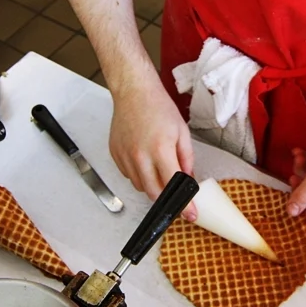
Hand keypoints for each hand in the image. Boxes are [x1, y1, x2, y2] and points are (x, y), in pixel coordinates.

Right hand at [109, 76, 196, 219]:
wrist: (134, 92)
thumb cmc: (158, 108)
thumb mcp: (181, 132)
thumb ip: (186, 159)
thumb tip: (188, 180)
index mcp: (160, 149)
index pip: (173, 185)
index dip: (184, 203)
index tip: (190, 214)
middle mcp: (139, 156)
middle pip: (153, 193)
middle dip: (167, 199)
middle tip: (176, 196)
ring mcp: (125, 157)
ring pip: (140, 186)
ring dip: (152, 185)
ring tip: (159, 168)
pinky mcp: (115, 155)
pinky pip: (129, 175)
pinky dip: (139, 175)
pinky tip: (145, 160)